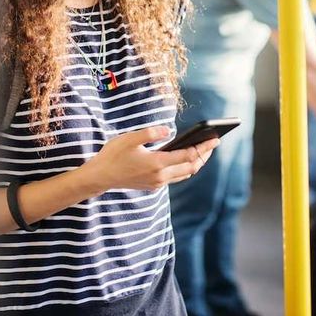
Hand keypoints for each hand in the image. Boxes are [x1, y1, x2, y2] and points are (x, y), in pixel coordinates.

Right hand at [83, 125, 218, 192]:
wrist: (100, 176)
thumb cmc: (113, 154)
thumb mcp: (130, 138)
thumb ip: (151, 133)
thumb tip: (169, 130)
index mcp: (157, 163)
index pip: (188, 156)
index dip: (203, 147)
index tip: (215, 140)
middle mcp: (160, 176)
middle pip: (191, 167)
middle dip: (203, 155)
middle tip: (212, 143)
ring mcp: (157, 183)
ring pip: (184, 175)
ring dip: (195, 163)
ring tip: (202, 151)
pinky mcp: (152, 186)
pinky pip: (175, 178)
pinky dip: (184, 168)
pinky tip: (183, 160)